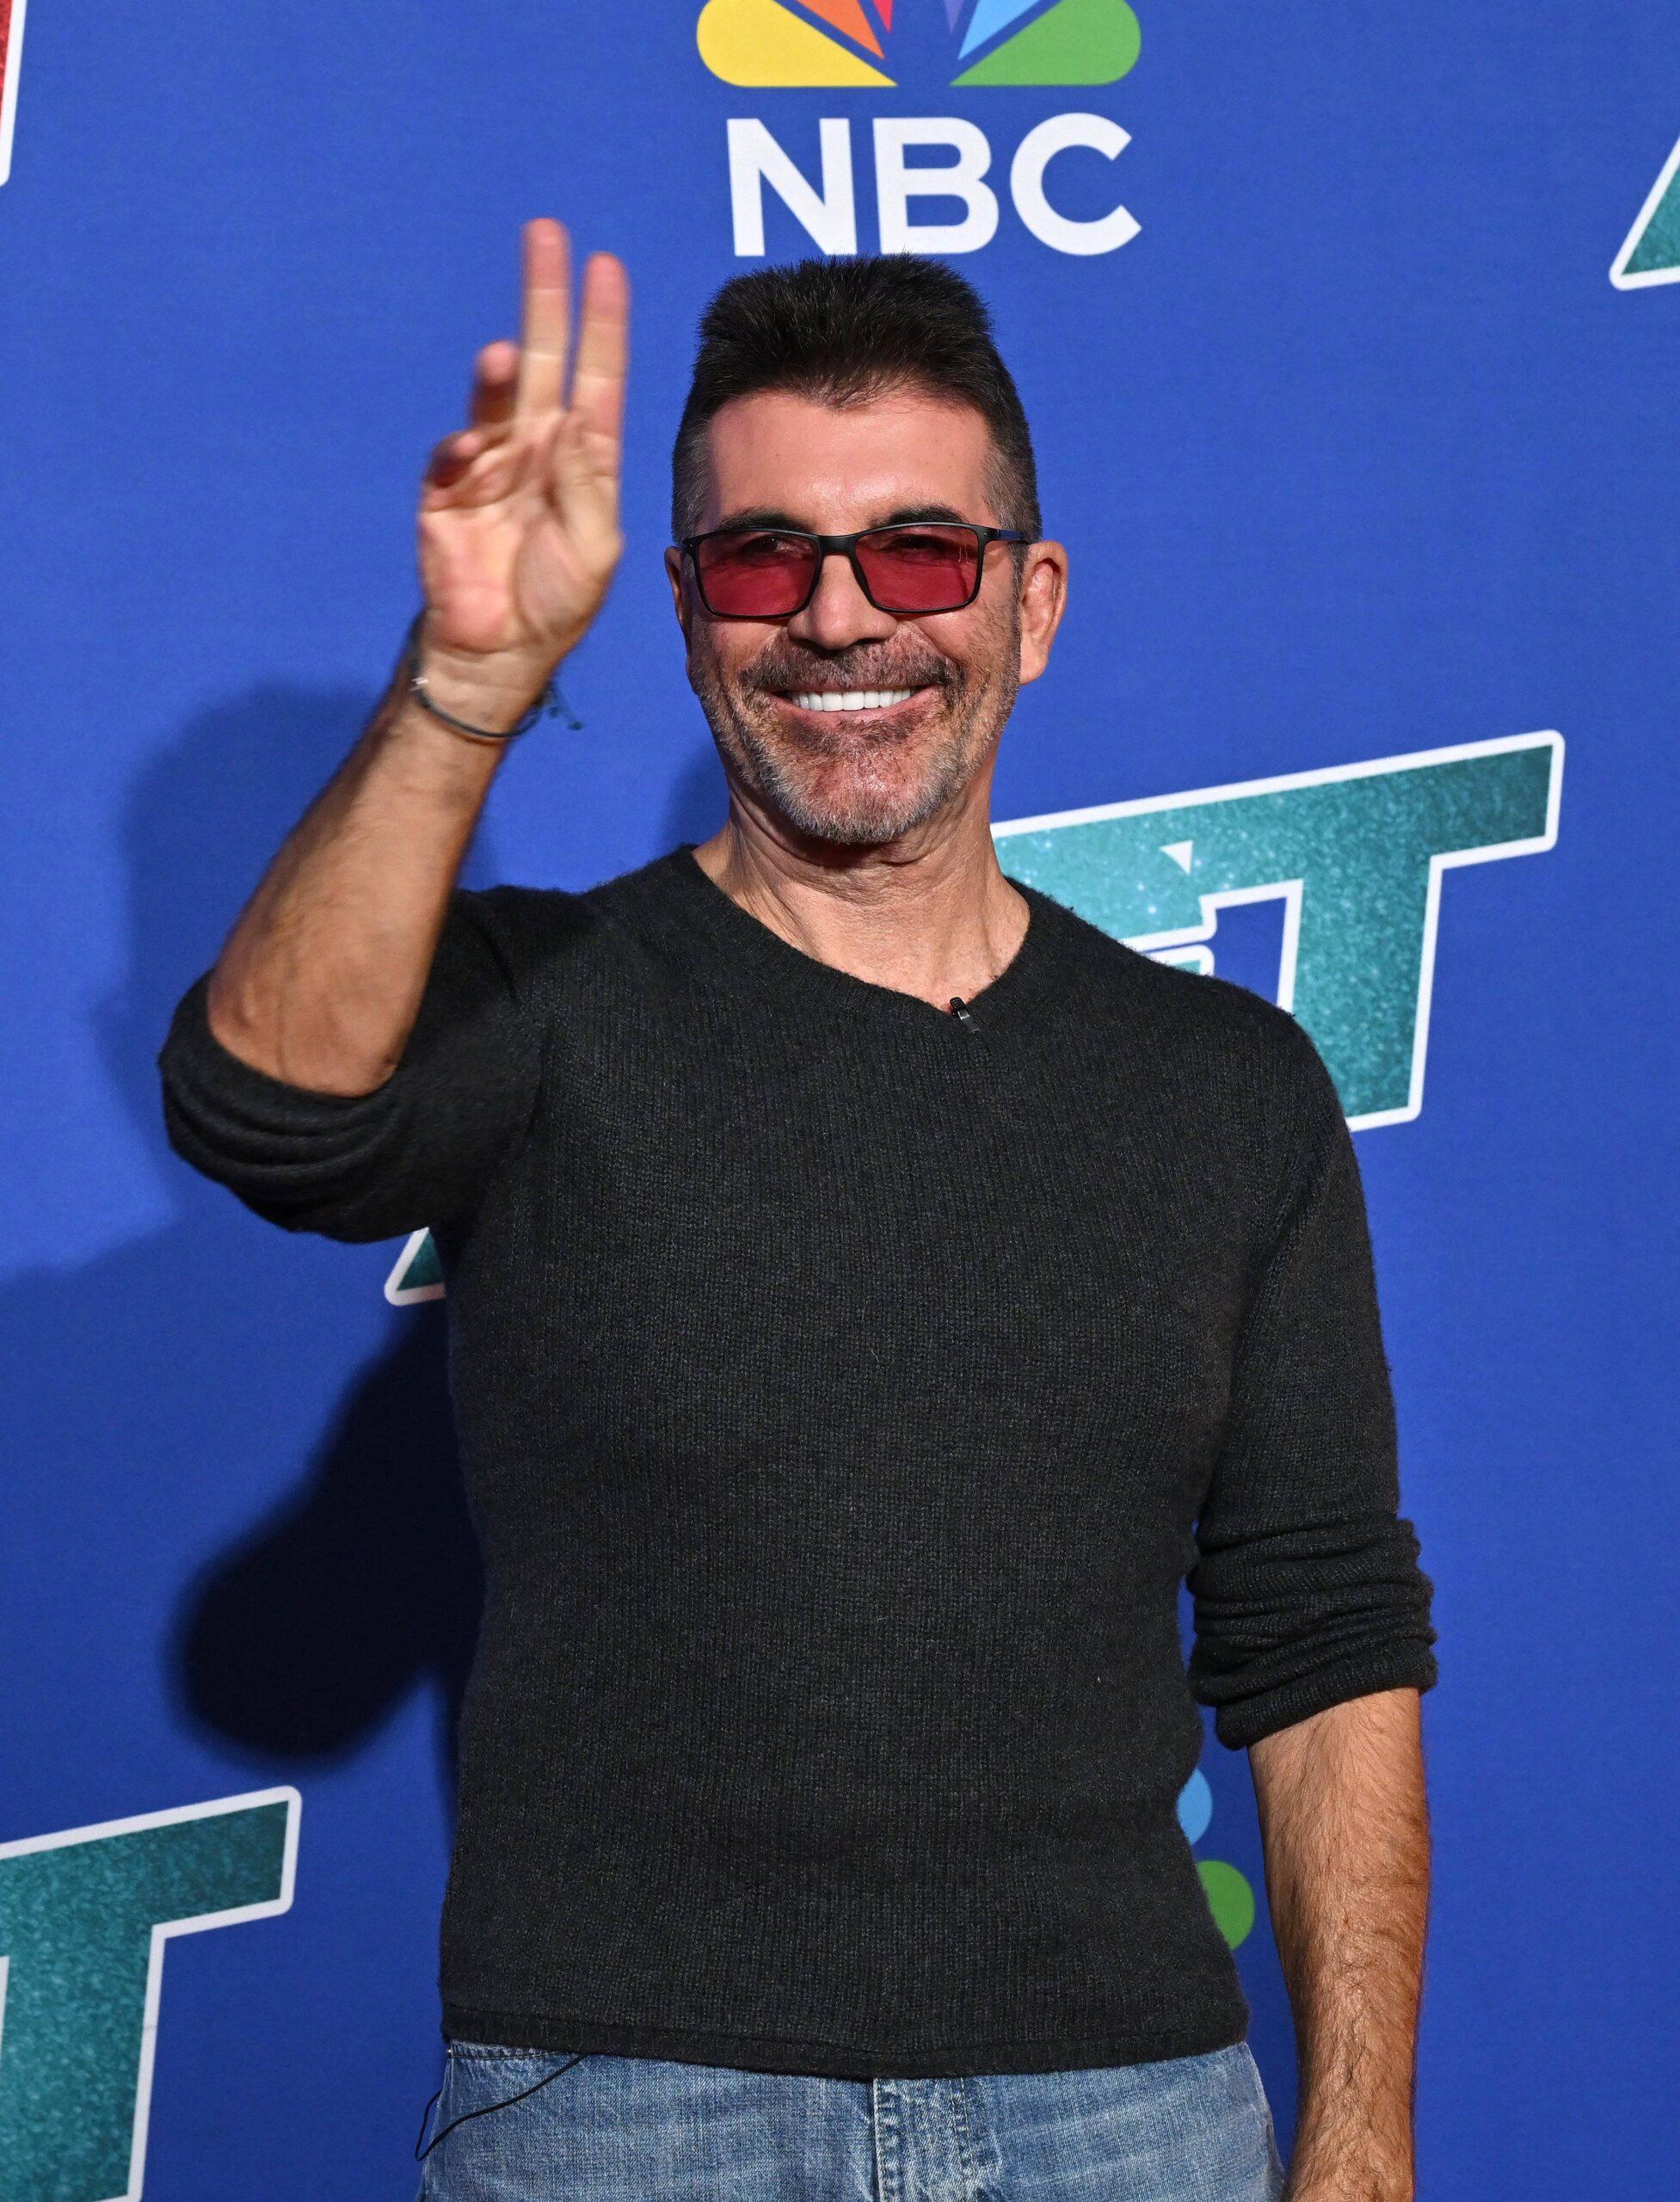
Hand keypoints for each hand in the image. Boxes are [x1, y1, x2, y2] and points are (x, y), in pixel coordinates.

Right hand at [415, 218, 628, 704]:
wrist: (499, 653)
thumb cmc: (557, 603)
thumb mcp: (595, 549)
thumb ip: (586, 485)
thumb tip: (569, 420)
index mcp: (583, 459)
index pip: (597, 377)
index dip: (600, 324)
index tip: (603, 266)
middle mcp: (536, 449)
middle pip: (544, 361)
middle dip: (544, 299)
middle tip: (544, 235)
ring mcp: (489, 466)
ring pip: (494, 401)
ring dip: (499, 376)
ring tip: (505, 355)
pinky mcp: (445, 494)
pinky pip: (451, 459)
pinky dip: (460, 450)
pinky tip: (471, 450)